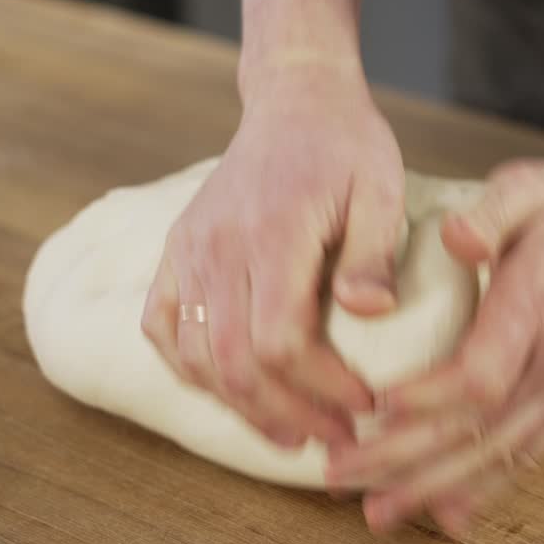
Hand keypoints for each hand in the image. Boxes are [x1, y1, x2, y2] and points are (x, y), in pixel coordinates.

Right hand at [141, 57, 404, 448]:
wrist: (295, 101)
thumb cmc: (347, 146)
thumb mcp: (382, 187)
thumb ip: (373, 252)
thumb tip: (369, 312)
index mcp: (272, 231)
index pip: (280, 338)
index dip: (320, 387)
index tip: (364, 406)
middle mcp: (217, 244)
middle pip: (232, 359)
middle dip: (284, 413)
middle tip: (333, 442)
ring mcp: (188, 248)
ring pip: (192, 353)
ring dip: (239, 405)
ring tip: (290, 433)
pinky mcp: (177, 250)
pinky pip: (162, 326)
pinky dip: (189, 370)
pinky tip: (229, 393)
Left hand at [325, 157, 543, 534]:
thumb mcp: (522, 186)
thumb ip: (489, 211)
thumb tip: (458, 238)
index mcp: (542, 308)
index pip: (483, 373)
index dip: (430, 398)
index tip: (375, 410)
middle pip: (483, 428)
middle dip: (410, 461)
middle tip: (344, 476)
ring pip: (500, 453)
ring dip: (436, 487)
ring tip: (378, 512)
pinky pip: (523, 454)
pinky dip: (482, 488)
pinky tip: (444, 515)